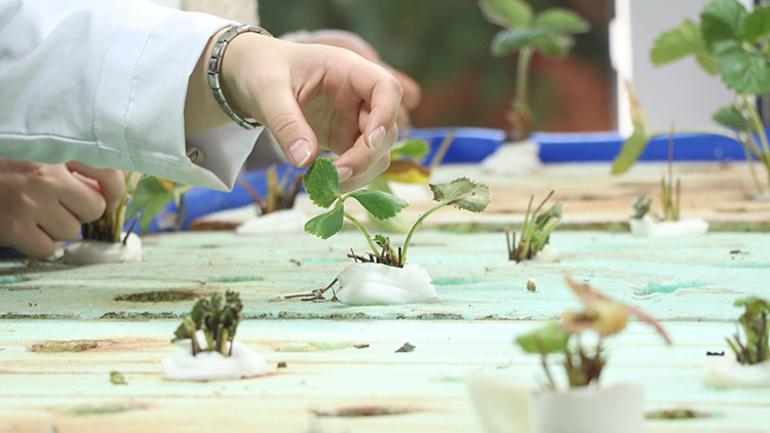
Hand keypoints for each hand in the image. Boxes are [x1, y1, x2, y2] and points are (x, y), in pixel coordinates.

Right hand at [0, 159, 124, 258]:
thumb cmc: (5, 168)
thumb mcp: (38, 156)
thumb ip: (71, 169)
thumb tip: (109, 194)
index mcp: (55, 150)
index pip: (109, 173)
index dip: (114, 191)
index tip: (110, 198)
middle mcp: (45, 174)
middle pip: (95, 208)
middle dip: (81, 212)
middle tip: (59, 206)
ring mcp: (29, 201)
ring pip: (72, 232)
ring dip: (58, 229)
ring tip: (35, 215)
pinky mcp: (14, 227)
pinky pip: (49, 249)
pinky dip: (41, 245)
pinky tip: (25, 230)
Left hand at [186, 31, 403, 191]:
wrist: (253, 75)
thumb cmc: (263, 70)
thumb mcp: (268, 91)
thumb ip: (287, 123)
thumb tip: (305, 161)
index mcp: (347, 69)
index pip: (386, 88)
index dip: (387, 115)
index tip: (370, 141)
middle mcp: (359, 96)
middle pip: (387, 128)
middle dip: (366, 155)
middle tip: (336, 175)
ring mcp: (354, 119)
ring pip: (378, 152)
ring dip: (361, 172)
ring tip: (328, 185)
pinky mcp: (344, 139)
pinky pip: (359, 163)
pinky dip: (349, 178)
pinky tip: (324, 184)